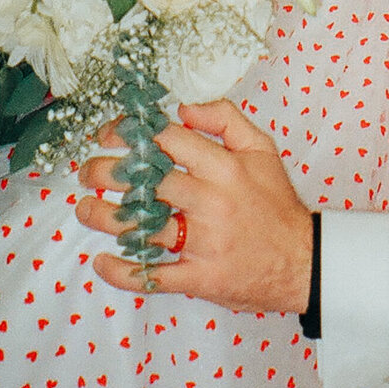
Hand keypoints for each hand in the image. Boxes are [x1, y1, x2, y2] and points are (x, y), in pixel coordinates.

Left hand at [75, 100, 313, 312]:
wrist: (303, 260)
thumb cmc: (276, 202)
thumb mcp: (261, 148)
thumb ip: (225, 118)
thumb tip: (183, 108)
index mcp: (224, 167)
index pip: (167, 140)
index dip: (130, 133)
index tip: (109, 134)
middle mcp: (211, 202)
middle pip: (146, 183)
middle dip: (107, 174)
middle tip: (88, 172)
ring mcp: (204, 243)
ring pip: (143, 228)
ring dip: (104, 219)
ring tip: (85, 210)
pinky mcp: (200, 278)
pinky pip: (154, 277)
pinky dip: (123, 272)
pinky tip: (103, 263)